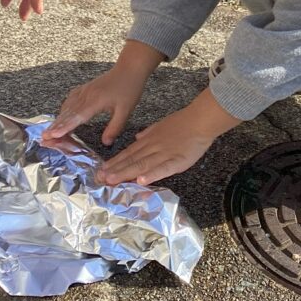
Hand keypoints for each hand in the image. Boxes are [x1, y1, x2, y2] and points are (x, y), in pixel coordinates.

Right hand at [42, 66, 146, 147]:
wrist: (130, 68)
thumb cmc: (129, 88)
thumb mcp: (126, 110)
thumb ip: (115, 127)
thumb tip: (106, 143)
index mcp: (96, 101)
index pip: (78, 116)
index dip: (65, 126)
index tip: (54, 134)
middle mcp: (87, 95)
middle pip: (68, 112)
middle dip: (56, 125)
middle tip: (44, 137)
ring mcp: (85, 90)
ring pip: (68, 106)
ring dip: (58, 118)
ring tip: (49, 130)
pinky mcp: (85, 88)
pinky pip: (71, 99)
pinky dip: (64, 108)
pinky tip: (61, 114)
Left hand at [96, 88, 241, 185]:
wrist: (200, 120)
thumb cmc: (183, 123)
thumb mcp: (161, 125)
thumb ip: (149, 133)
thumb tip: (137, 138)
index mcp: (149, 140)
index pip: (128, 153)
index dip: (115, 162)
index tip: (101, 170)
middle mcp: (153, 147)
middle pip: (131, 160)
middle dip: (115, 170)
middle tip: (100, 179)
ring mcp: (164, 154)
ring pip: (142, 164)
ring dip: (126, 172)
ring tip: (112, 180)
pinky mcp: (177, 160)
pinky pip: (163, 168)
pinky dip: (152, 174)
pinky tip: (142, 181)